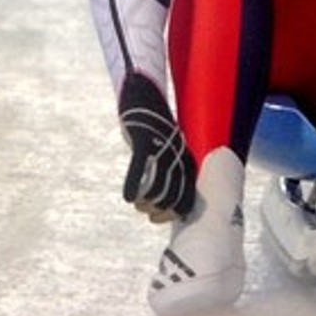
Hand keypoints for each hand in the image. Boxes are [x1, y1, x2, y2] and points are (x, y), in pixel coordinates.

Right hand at [118, 72, 195, 221]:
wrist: (145, 97)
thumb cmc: (155, 129)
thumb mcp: (169, 150)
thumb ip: (171, 171)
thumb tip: (164, 198)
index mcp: (187, 162)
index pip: (187, 200)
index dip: (171, 214)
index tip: (156, 218)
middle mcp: (177, 158)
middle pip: (170, 199)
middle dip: (156, 210)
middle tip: (144, 208)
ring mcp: (161, 151)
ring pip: (155, 189)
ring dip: (144, 202)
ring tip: (136, 202)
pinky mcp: (143, 142)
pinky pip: (138, 170)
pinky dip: (132, 185)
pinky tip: (128, 197)